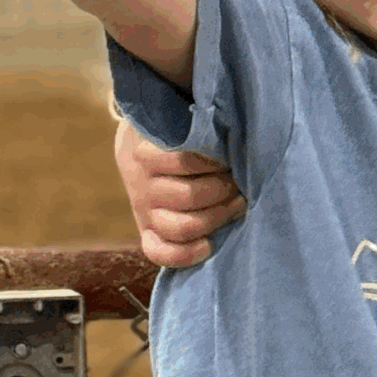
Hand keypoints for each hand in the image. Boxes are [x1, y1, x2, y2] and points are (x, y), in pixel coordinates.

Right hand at [115, 119, 245, 269]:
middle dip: (223, 190)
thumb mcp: (177, 122)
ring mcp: (144, 211)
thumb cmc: (173, 132)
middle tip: (238, 182)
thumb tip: (230, 131)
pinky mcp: (146, 230)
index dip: (212, 162)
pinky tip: (209, 244)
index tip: (228, 157)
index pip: (183, 161)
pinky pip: (158, 252)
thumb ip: (197, 127)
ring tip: (237, 204)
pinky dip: (185, 255)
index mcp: (146, 154)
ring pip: (179, 227)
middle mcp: (143, 185)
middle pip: (188, 196)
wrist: (137, 145)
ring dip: (216, 217)